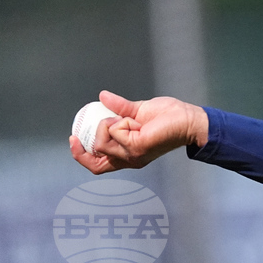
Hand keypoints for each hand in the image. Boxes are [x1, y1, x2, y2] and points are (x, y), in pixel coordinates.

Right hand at [69, 90, 209, 174]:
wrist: (188, 119)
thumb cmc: (170, 117)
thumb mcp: (138, 111)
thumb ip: (120, 107)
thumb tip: (103, 97)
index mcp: (127, 154)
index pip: (98, 166)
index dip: (81, 155)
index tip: (73, 138)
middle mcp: (129, 159)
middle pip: (95, 162)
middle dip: (86, 144)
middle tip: (86, 131)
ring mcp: (132, 155)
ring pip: (102, 142)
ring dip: (110, 124)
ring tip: (130, 120)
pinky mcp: (137, 147)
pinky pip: (114, 131)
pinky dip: (121, 121)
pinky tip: (136, 121)